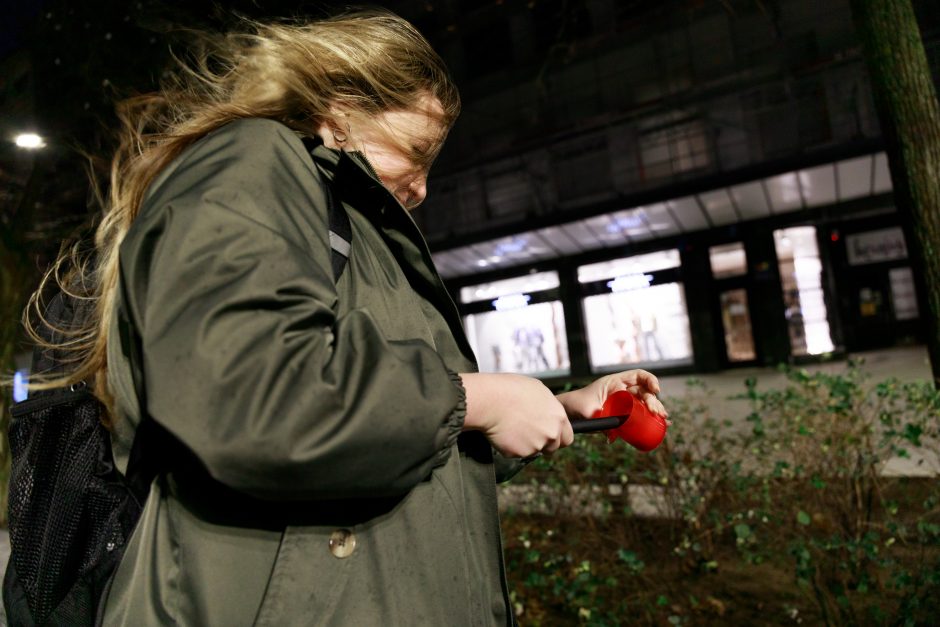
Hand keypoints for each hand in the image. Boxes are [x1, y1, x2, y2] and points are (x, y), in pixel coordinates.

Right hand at [459, 372, 573, 457]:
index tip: (550, 434)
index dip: (558, 436)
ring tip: (513, 426)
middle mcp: (551, 434)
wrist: (490, 400)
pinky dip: (511, 446)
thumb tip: (546, 411)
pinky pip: (517, 453)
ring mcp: (536, 445)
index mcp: (558, 417)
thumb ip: (548, 406)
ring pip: (534, 451)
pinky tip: (504, 431)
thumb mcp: (538, 390)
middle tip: (528, 432)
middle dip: (543, 443)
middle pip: (552, 447)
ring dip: (526, 443)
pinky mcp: (519, 453)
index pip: (568, 437)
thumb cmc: (511, 389)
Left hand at [556, 369, 668, 422]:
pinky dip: (651, 419)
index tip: (656, 390)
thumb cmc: (577, 405)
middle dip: (654, 401)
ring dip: (656, 410)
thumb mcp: (587, 411)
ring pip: (644, 403)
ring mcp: (624, 402)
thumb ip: (598, 419)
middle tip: (658, 413)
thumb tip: (612, 435)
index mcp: (615, 382)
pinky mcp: (624, 414)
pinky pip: (640, 414)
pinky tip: (663, 425)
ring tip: (664, 420)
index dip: (650, 380)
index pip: (638, 375)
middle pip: (644, 392)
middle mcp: (622, 390)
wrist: (569, 412)